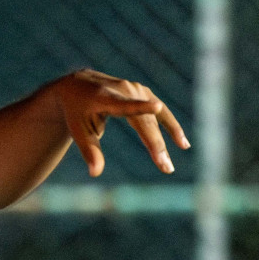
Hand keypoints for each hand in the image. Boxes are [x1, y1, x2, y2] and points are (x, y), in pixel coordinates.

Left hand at [56, 69, 188, 176]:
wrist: (77, 86)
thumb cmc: (76, 112)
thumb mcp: (78, 131)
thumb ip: (89, 151)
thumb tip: (95, 173)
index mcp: (105, 97)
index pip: (123, 105)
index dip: (140, 107)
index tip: (157, 107)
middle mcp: (123, 90)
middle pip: (144, 120)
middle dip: (156, 144)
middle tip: (165, 167)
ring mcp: (136, 89)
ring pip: (155, 118)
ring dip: (167, 138)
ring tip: (173, 161)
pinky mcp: (143, 92)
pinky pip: (159, 112)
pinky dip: (170, 126)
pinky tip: (182, 142)